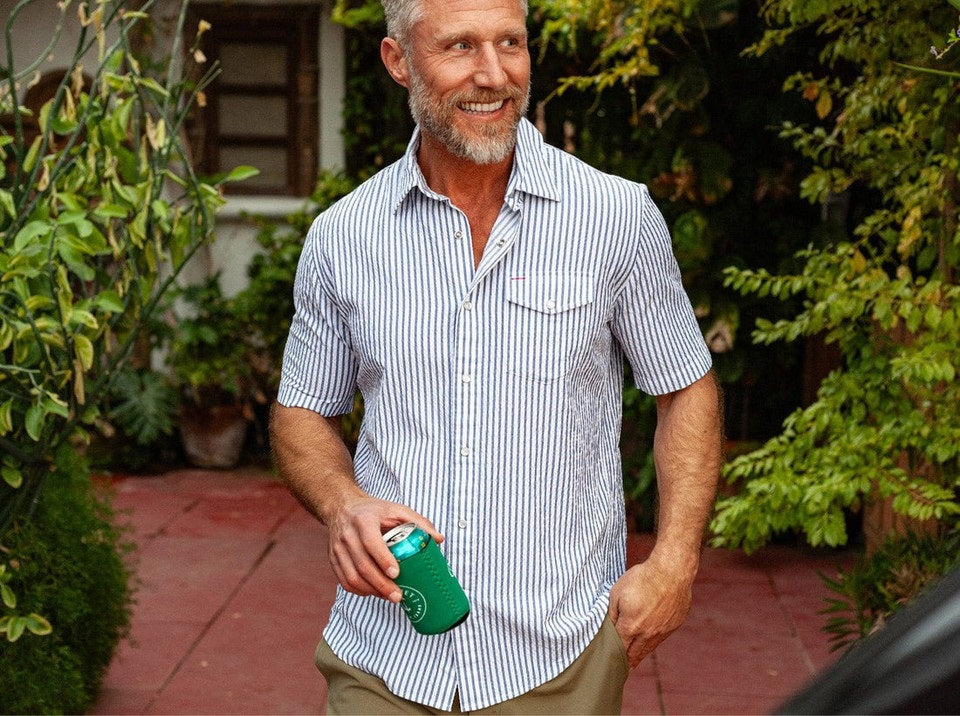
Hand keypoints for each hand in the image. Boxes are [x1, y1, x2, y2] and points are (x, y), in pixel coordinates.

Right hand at [326, 496, 442, 602]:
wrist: (342, 507)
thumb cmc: (373, 511)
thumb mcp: (396, 509)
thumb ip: (418, 522)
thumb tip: (438, 539)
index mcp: (364, 521)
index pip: (371, 543)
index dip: (383, 560)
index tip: (397, 574)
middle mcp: (347, 535)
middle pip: (362, 565)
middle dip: (381, 584)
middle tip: (398, 595)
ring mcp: (338, 549)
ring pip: (352, 577)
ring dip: (371, 591)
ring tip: (389, 596)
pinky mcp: (333, 559)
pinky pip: (344, 581)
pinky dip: (359, 591)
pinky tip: (374, 593)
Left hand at [607, 559, 694, 667]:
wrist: (671, 571)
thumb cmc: (642, 578)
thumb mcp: (617, 592)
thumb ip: (612, 612)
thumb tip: (609, 625)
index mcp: (631, 627)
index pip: (620, 648)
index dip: (614, 655)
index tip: (610, 661)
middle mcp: (647, 633)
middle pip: (635, 653)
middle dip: (628, 661)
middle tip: (623, 667)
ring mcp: (662, 631)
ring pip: (650, 648)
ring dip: (641, 653)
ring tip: (635, 659)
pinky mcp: (674, 625)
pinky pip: (661, 637)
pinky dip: (654, 640)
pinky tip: (650, 639)